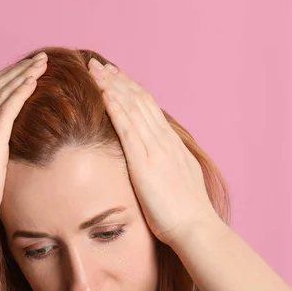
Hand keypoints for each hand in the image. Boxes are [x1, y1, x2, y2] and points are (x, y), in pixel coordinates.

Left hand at [87, 58, 222, 245]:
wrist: (196, 227)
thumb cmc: (186, 210)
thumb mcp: (178, 178)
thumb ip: (167, 163)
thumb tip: (158, 159)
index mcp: (170, 143)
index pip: (148, 107)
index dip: (130, 88)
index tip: (115, 75)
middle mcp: (163, 140)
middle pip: (139, 100)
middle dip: (117, 79)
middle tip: (98, 63)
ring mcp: (155, 149)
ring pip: (132, 107)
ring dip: (113, 86)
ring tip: (96, 70)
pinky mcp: (145, 163)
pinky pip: (128, 129)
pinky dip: (116, 108)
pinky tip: (104, 93)